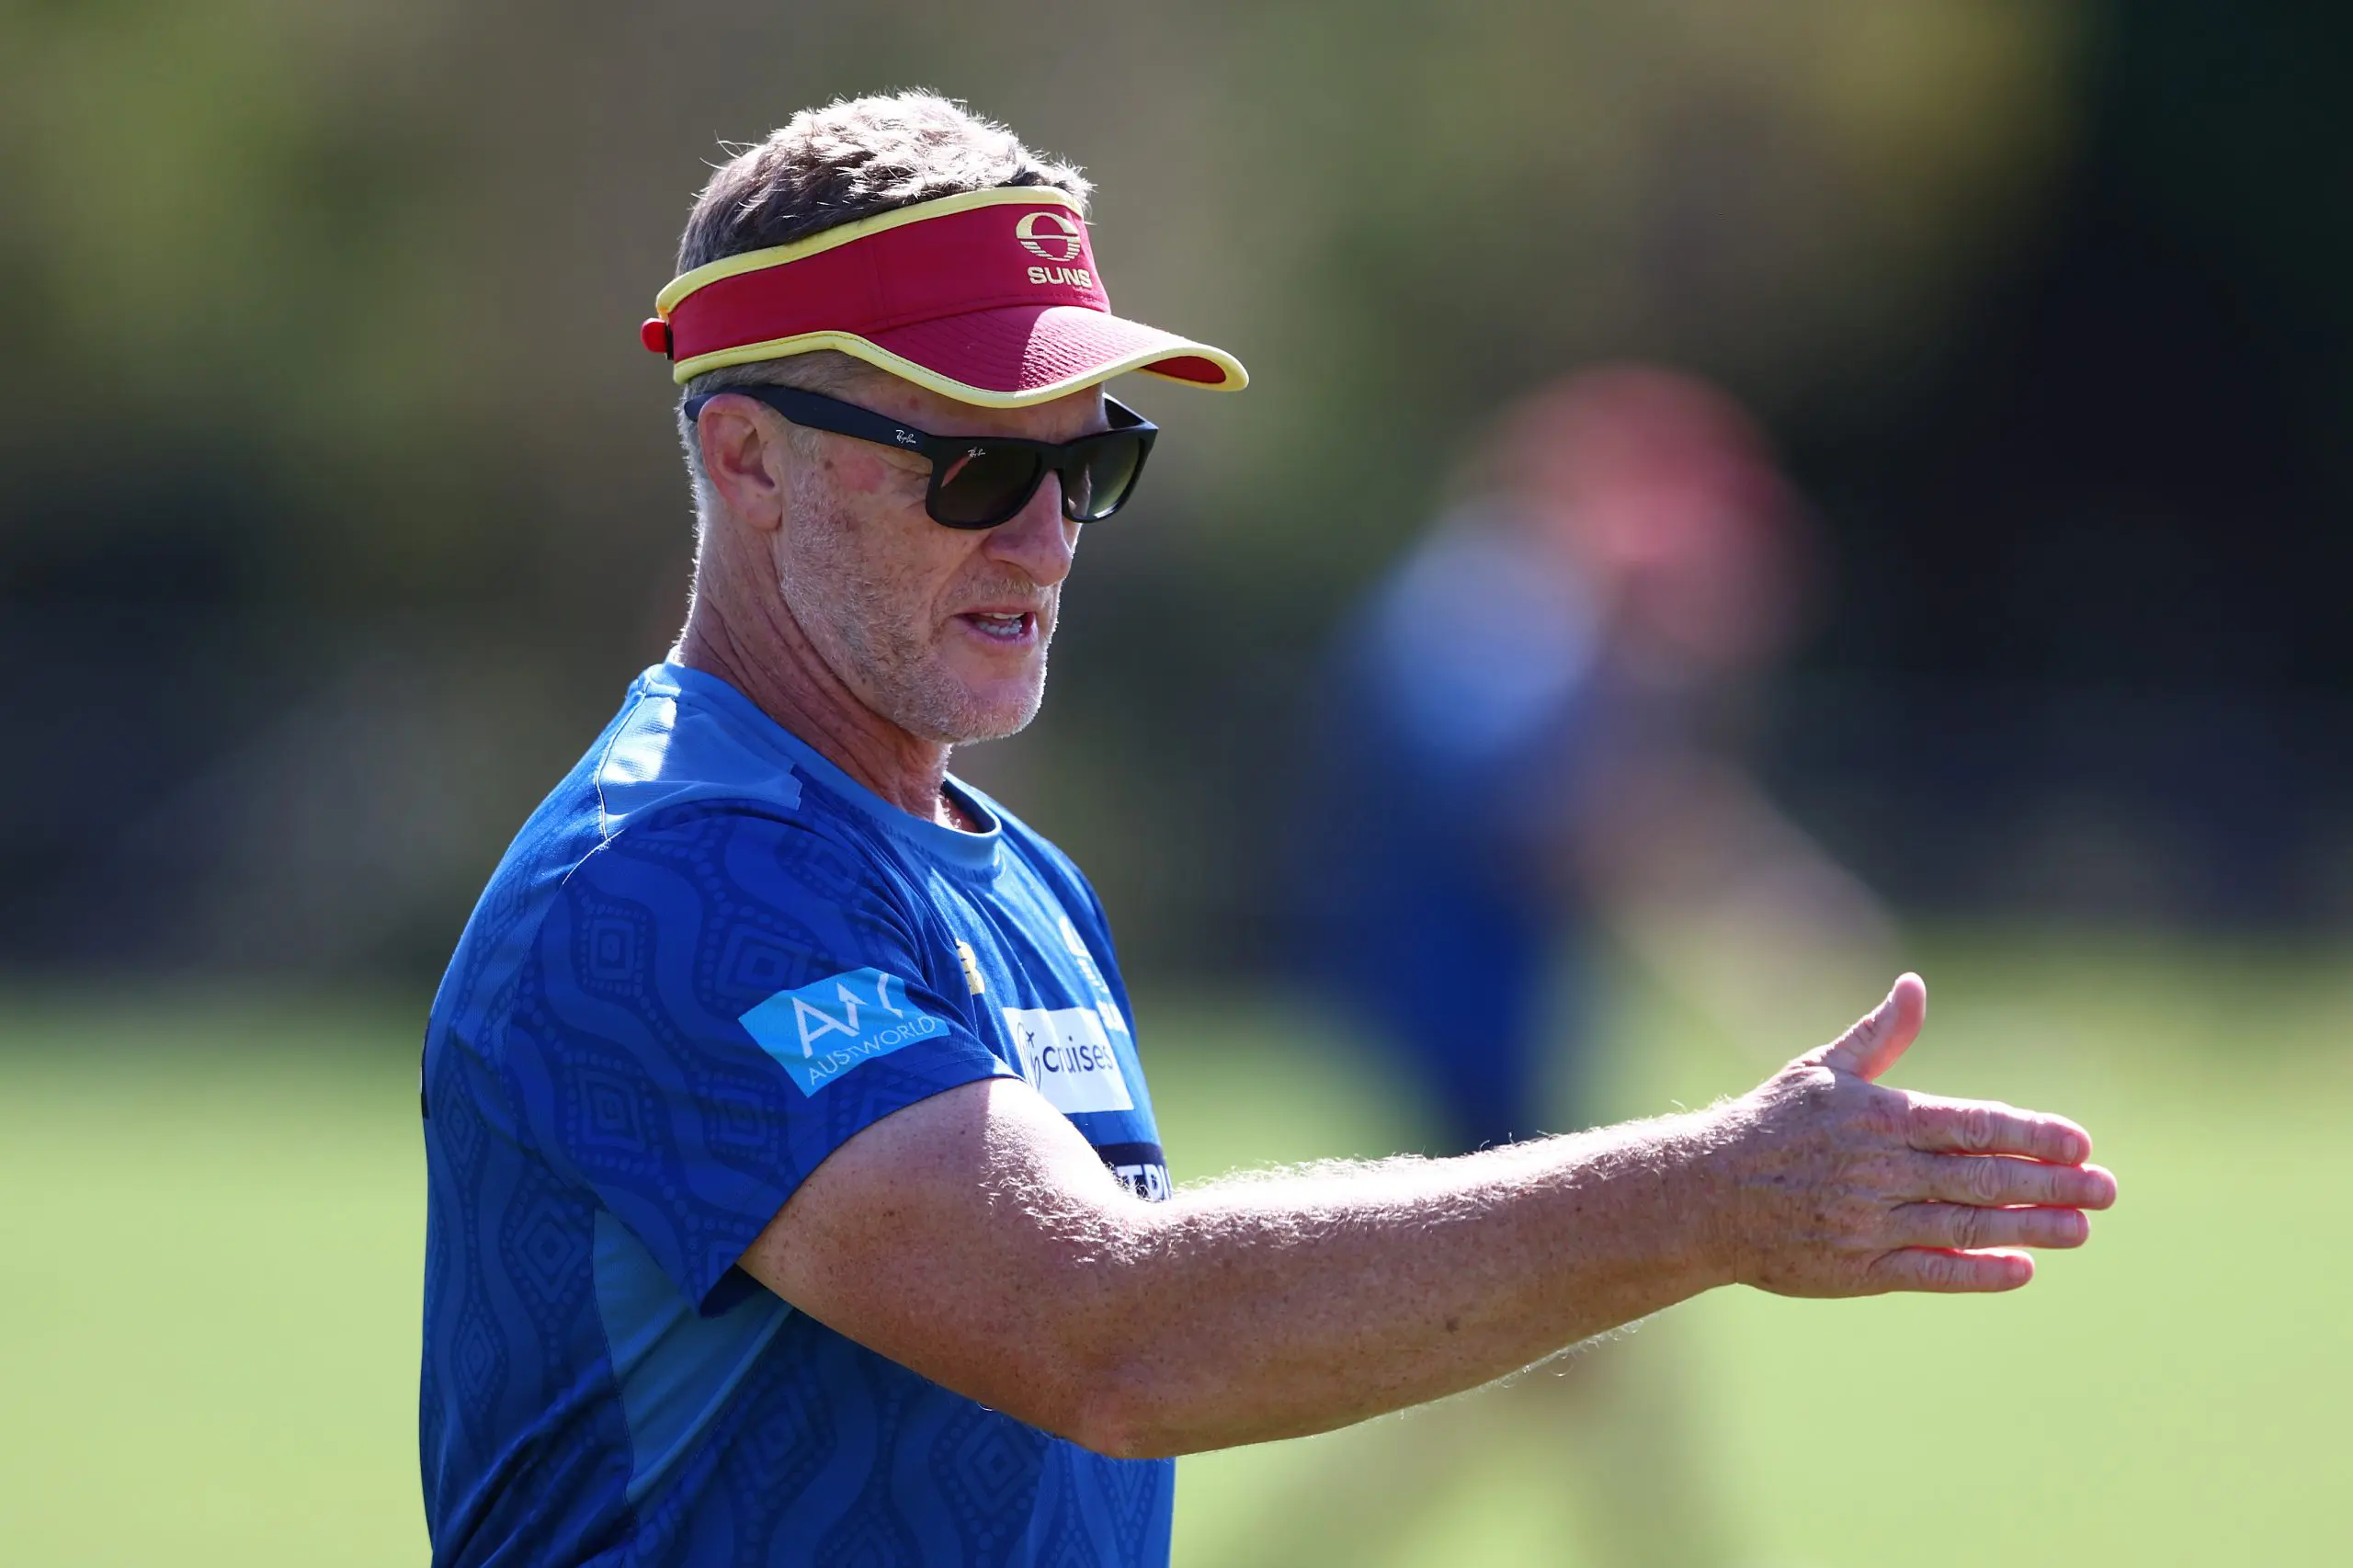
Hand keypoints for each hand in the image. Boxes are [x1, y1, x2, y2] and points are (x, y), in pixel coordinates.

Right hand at [1703, 973, 2116, 1295]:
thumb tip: (1914, 985)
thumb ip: (1879, 1035)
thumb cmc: (1767, 1124)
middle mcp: (1880, 1171)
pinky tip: (2022, 1269)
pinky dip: (1978, 1271)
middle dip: (2051, 1183)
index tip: (2079, 1142)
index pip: (1972, 1125)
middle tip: (2107, 1189)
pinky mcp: (1856, 1269)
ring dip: (2030, 1228)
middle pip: (1983, 1178)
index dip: (2030, 1133)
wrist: (1703, 1195)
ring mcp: (1869, 1223)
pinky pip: (1930, 1272)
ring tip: (2081, 1229)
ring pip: (1966, 1226)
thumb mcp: (1820, 1069)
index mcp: (1878, 1117)